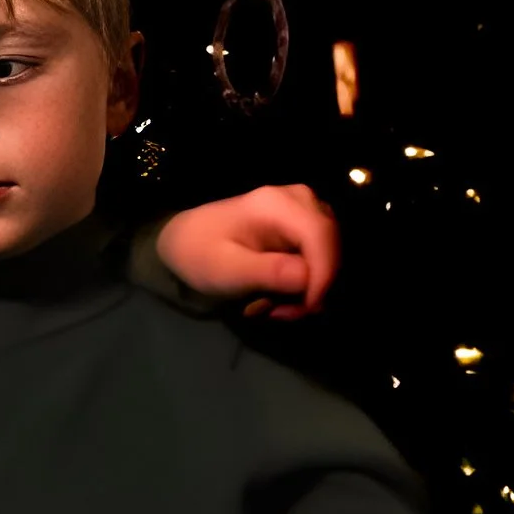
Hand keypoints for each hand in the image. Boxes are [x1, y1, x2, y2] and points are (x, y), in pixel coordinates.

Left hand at [157, 184, 338, 319]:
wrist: (182, 242)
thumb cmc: (199, 254)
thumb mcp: (227, 269)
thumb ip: (269, 272)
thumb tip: (309, 278)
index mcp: (277, 204)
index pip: (322, 234)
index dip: (325, 273)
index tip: (309, 307)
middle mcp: (298, 200)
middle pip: (331, 246)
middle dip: (314, 287)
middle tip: (280, 313)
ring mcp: (303, 212)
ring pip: (328, 256)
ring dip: (307, 289)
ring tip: (272, 307)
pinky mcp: (302, 228)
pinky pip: (319, 259)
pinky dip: (303, 284)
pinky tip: (276, 296)